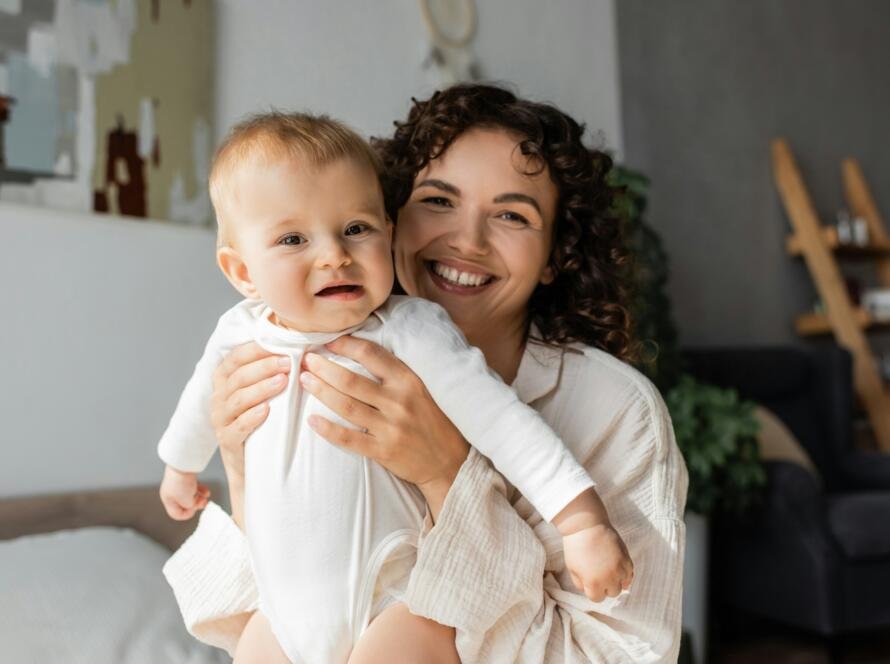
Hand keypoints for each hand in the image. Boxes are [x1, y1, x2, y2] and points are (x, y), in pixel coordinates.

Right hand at [160, 466, 210, 520]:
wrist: (184, 463)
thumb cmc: (182, 482)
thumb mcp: (186, 500)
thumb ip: (189, 506)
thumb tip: (192, 504)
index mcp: (168, 500)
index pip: (176, 514)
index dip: (187, 514)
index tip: (194, 507)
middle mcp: (171, 493)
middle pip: (184, 505)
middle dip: (195, 505)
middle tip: (203, 503)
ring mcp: (179, 485)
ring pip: (190, 496)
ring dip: (199, 498)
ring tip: (205, 498)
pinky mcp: (186, 478)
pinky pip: (194, 488)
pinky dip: (200, 491)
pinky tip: (206, 492)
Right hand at [210, 342, 289, 526]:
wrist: (255, 464)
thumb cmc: (266, 419)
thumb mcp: (265, 391)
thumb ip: (272, 369)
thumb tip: (298, 345)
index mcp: (225, 379)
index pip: (236, 357)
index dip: (256, 349)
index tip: (282, 344)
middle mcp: (219, 397)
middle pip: (238, 376)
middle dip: (264, 366)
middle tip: (289, 362)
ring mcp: (220, 420)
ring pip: (237, 399)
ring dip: (261, 388)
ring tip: (283, 382)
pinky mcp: (226, 441)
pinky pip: (237, 427)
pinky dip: (251, 417)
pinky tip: (267, 410)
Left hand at [298, 336, 469, 518]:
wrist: (451, 463)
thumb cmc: (432, 422)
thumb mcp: (422, 390)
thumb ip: (395, 375)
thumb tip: (362, 353)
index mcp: (409, 381)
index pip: (372, 354)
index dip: (346, 344)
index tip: (328, 341)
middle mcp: (399, 401)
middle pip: (351, 380)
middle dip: (324, 367)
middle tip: (306, 360)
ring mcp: (391, 427)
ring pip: (346, 405)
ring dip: (320, 391)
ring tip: (303, 381)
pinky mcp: (384, 451)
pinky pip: (348, 439)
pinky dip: (327, 429)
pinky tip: (311, 420)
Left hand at [562, 523, 633, 601]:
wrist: (586, 525)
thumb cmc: (576, 546)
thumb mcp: (572, 568)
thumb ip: (580, 583)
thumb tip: (587, 589)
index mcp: (593, 583)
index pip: (597, 598)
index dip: (592, 591)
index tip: (589, 581)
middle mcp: (609, 579)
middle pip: (612, 592)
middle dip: (605, 586)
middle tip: (599, 575)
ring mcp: (620, 568)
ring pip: (623, 584)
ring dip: (616, 580)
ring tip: (608, 570)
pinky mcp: (626, 558)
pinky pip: (630, 573)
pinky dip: (625, 573)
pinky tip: (618, 568)